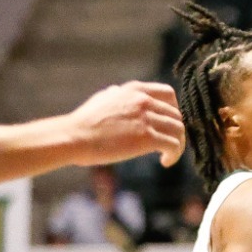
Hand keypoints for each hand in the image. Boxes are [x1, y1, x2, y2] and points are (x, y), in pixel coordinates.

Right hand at [64, 82, 183, 168]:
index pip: (168, 94)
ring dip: (177, 144)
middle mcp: (144, 101)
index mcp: (135, 90)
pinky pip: (173, 144)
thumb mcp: (101, 99)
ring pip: (178, 130)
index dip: (173, 109)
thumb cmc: (82, 123)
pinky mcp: (147, 137)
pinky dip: (175, 154)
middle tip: (168, 143)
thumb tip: (116, 91)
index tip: (169, 122)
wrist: (72, 137)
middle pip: (176, 115)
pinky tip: (166, 161)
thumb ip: (114, 95)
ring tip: (167, 155)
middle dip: (174, 130)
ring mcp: (147, 118)